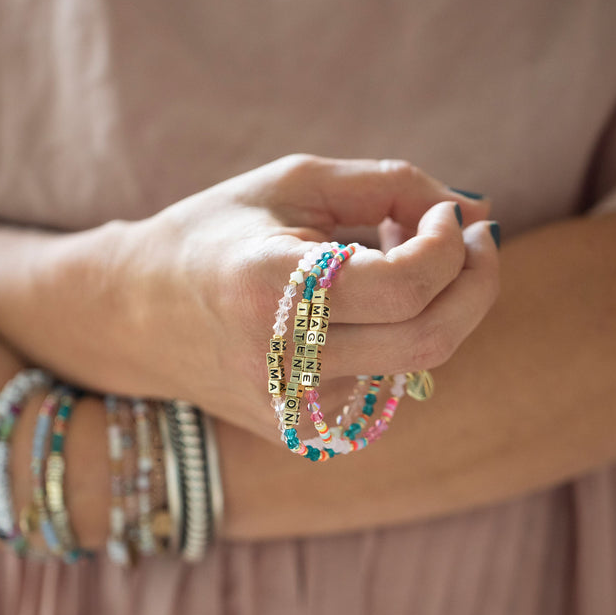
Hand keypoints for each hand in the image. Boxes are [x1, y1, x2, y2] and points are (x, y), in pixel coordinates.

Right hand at [44, 154, 499, 437]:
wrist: (136, 315)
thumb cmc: (217, 234)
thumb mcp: (293, 183)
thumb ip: (391, 185)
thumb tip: (479, 210)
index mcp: (270, 290)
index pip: (403, 286)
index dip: (449, 246)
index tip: (449, 215)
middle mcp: (282, 364)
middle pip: (430, 337)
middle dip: (474, 281)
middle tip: (473, 237)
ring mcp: (294, 409)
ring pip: (418, 360)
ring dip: (433, 302)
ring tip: (386, 256)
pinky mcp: (304, 431)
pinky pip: (388, 380)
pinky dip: (397, 334)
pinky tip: (361, 304)